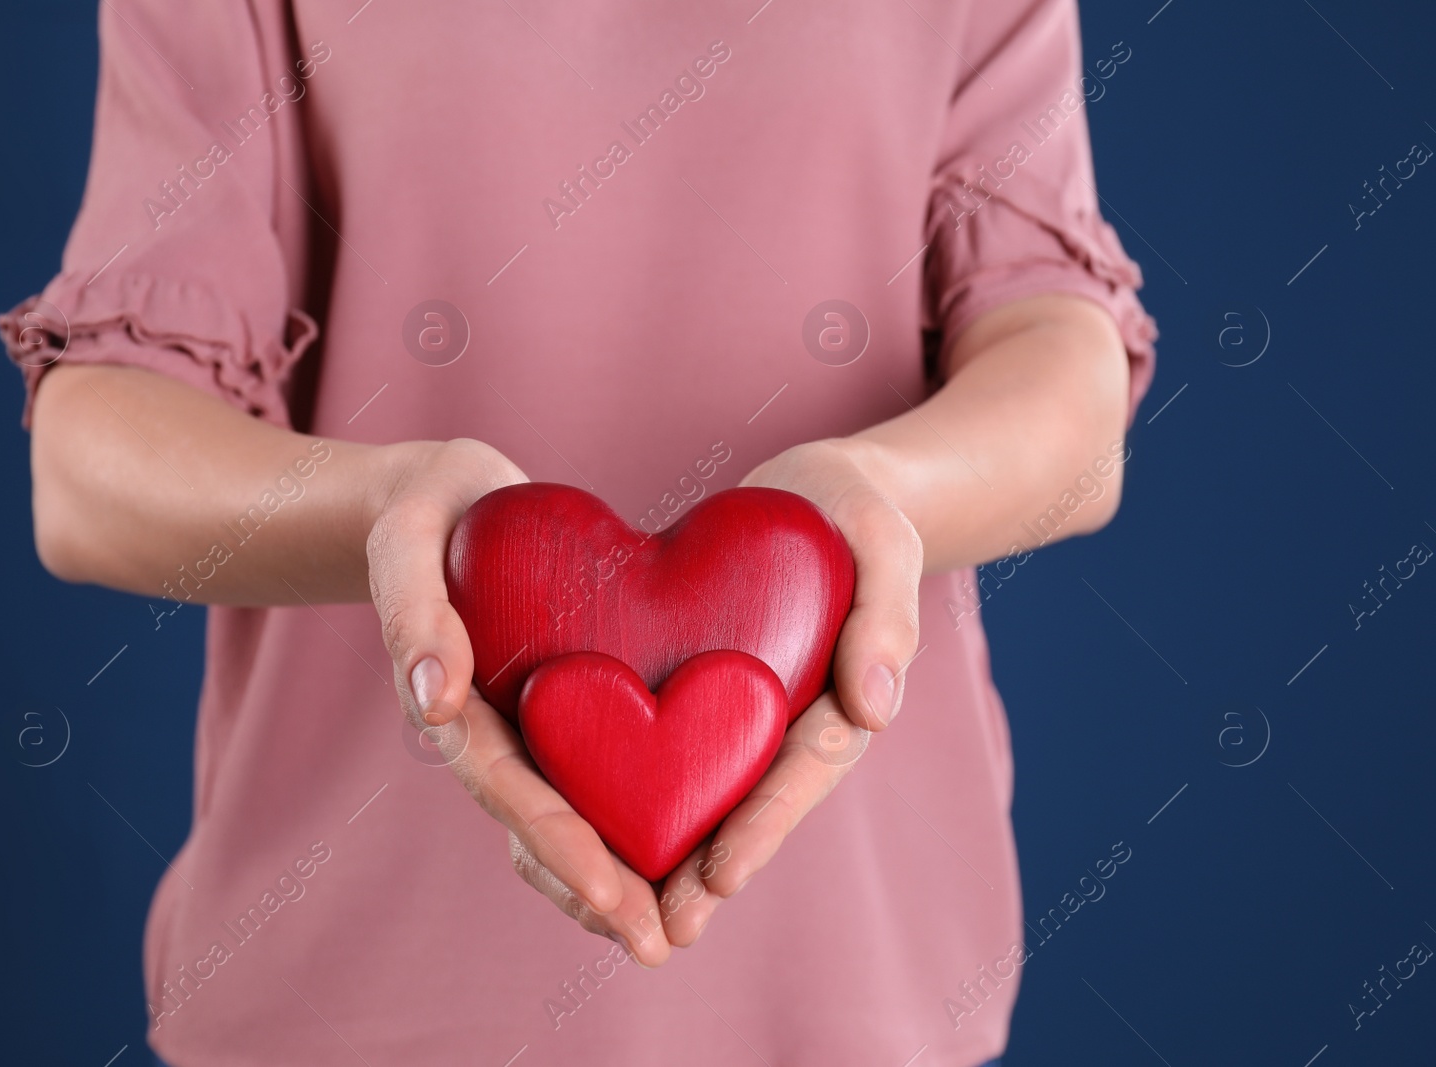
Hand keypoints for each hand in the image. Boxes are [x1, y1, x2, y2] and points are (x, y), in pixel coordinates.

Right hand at [364, 438, 670, 964]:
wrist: (441, 498)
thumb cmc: (421, 512)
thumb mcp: (408, 543)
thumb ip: (412, 613)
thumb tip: (435, 700)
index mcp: (453, 705)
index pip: (510, 791)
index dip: (562, 846)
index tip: (612, 895)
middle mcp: (489, 730)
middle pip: (542, 827)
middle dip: (598, 891)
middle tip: (658, 944)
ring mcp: (523, 724)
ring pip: (569, 816)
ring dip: (616, 875)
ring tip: (674, 928)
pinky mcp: (558, 704)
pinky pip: (593, 772)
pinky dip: (629, 816)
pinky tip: (678, 846)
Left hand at [655, 438, 923, 947]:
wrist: (817, 495)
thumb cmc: (856, 514)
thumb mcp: (882, 543)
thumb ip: (885, 618)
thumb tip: (876, 709)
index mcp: (839, 700)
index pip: (801, 771)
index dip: (763, 825)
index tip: (723, 876)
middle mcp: (788, 723)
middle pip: (747, 805)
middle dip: (705, 872)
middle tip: (661, 931)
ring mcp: (743, 715)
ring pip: (703, 794)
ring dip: (661, 855)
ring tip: (612, 911)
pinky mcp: (699, 694)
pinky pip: (666, 749)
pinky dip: (628, 791)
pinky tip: (578, 828)